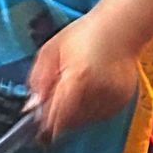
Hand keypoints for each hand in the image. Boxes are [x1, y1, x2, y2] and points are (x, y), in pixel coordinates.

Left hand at [26, 13, 140, 142]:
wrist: (121, 27)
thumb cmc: (85, 34)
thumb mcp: (51, 51)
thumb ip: (38, 80)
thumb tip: (32, 106)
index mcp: (78, 78)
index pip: (56, 118)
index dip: (44, 124)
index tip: (36, 126)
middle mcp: (98, 92)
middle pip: (68, 123)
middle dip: (57, 116)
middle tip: (56, 96)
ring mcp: (112, 100)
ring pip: (82, 122)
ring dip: (72, 114)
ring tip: (75, 87)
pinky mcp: (121, 103)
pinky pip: (97, 117)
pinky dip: (88, 110)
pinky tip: (89, 89)